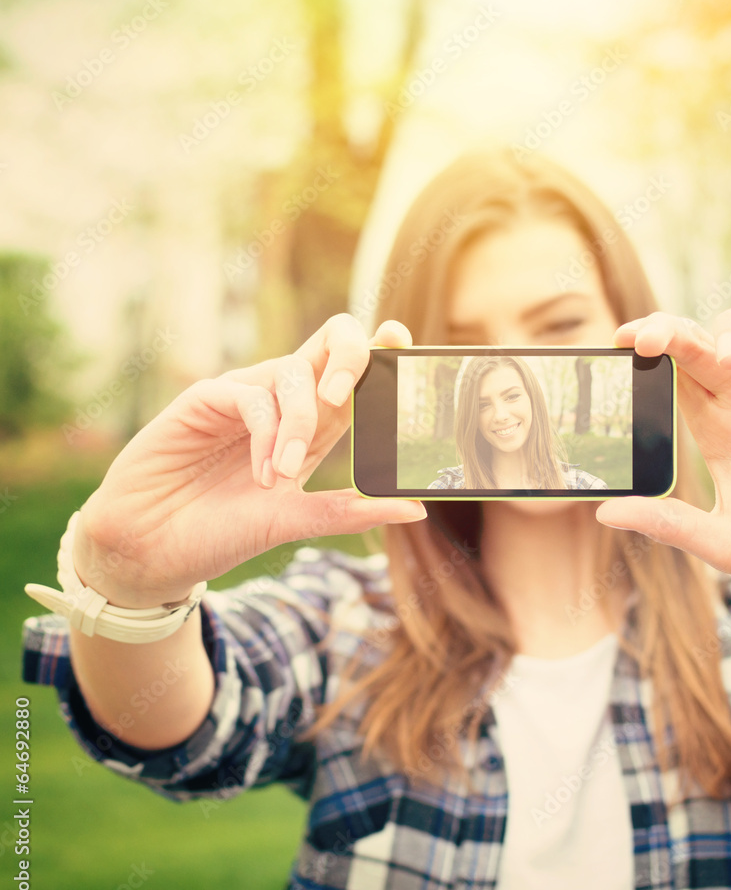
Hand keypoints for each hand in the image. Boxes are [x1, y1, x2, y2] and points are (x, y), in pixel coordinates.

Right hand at [73, 315, 424, 607]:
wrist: (153, 550)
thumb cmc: (223, 533)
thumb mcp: (298, 522)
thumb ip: (353, 512)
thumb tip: (417, 509)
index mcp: (313, 427)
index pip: (354, 377)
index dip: (380, 352)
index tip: (402, 339)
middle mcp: (283, 403)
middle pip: (328, 345)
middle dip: (350, 354)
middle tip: (347, 395)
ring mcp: (245, 397)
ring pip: (292, 372)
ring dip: (296, 425)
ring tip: (281, 477)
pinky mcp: (206, 398)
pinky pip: (251, 394)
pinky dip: (264, 433)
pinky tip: (259, 472)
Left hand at [596, 304, 730, 611]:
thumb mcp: (726, 545)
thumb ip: (670, 525)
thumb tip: (603, 513)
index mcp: (718, 430)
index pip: (675, 372)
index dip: (650, 348)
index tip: (622, 342)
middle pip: (707, 341)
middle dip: (675, 329)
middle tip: (650, 339)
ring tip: (729, 356)